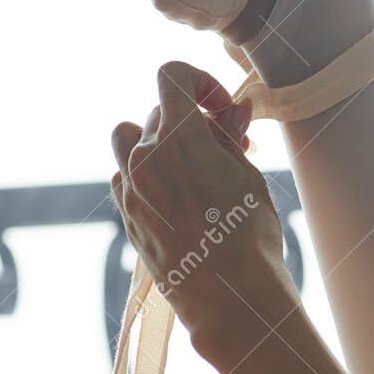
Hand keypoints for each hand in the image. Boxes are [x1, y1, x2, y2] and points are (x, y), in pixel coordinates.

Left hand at [110, 61, 292, 358]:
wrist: (228, 297)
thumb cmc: (249, 236)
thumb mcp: (249, 177)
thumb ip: (231, 138)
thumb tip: (232, 110)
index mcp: (179, 137)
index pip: (172, 76)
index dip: (201, 82)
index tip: (222, 109)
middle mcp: (145, 158)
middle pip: (160, 112)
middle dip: (193, 121)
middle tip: (228, 149)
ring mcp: (130, 189)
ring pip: (129, 139)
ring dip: (157, 140)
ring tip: (192, 165)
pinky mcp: (127, 217)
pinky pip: (124, 176)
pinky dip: (144, 173)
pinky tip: (176, 194)